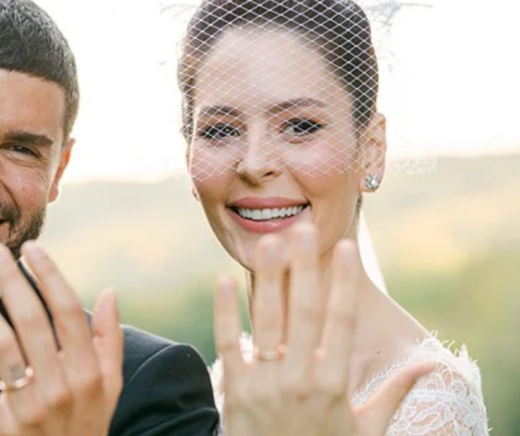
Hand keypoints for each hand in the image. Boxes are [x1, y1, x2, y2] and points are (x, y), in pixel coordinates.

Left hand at [0, 241, 123, 435]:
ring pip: (1, 348)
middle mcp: (61, 387)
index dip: (49, 274)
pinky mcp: (0, 428)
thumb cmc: (86, 427)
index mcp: (89, 373)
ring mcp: (29, 409)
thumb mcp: (110, 388)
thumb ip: (110, 340)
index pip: (68, 311)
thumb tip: (110, 292)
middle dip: (9, 280)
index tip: (31, 248)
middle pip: (31, 320)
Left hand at [214, 224, 433, 435]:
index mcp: (333, 384)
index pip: (341, 323)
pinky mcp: (234, 390)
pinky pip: (227, 345)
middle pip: (303, 313)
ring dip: (267, 279)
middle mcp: (299, 379)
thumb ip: (392, 394)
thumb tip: (428, 366)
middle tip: (303, 230)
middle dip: (304, 269)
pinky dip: (224, 313)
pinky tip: (223, 281)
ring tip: (269, 242)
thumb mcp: (365, 429)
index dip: (344, 284)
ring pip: (266, 321)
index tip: (347, 249)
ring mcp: (264, 384)